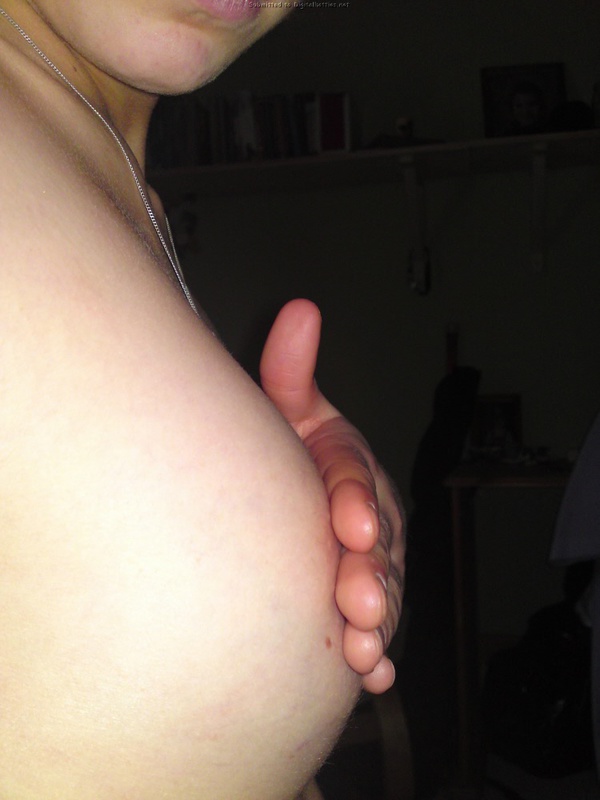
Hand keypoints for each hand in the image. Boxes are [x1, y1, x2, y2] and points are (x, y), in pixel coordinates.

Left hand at [260, 299, 404, 692]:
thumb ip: (292, 370)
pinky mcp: (361, 605)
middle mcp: (367, 518)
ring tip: (361, 650)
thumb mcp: (290, 413)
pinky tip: (368, 678)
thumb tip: (300, 308)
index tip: (351, 522)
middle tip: (357, 598)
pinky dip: (375, 657)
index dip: (355, 498)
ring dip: (374, 624)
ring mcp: (368, 565)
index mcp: (349, 467)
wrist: (286, 504)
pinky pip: (374, 630)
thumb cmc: (289, 454)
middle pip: (376, 546)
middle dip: (370, 574)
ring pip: (381, 594)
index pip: (355, 478)